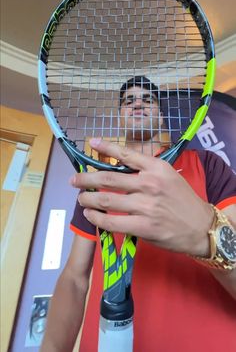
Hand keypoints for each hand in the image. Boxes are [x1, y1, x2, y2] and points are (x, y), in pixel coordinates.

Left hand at [70, 138, 213, 256]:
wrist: (201, 227)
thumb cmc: (183, 199)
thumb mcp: (169, 176)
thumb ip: (146, 170)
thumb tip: (118, 167)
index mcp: (157, 167)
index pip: (126, 154)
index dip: (106, 147)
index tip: (91, 142)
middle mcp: (150, 183)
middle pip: (109, 178)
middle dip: (87, 178)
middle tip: (75, 180)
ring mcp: (146, 206)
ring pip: (107, 200)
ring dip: (88, 199)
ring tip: (81, 199)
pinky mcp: (143, 227)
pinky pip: (112, 222)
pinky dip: (97, 218)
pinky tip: (91, 215)